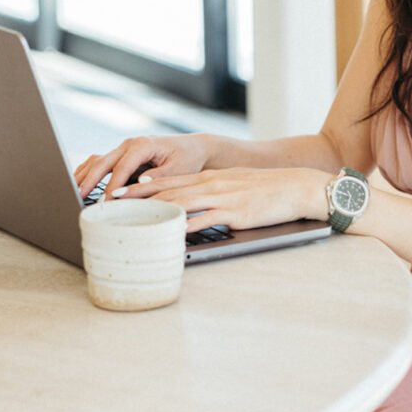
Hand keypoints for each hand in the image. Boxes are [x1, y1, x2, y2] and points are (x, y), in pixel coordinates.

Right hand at [74, 134, 208, 200]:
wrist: (192, 148)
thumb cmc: (186, 159)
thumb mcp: (177, 169)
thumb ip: (158, 177)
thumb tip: (139, 183)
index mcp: (142, 144)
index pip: (122, 167)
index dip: (112, 185)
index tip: (105, 202)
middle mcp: (129, 144)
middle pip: (102, 162)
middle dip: (89, 180)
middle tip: (77, 196)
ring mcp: (123, 149)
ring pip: (97, 160)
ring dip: (84, 175)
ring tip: (71, 191)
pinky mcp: (122, 156)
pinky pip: (100, 162)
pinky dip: (88, 172)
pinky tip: (79, 184)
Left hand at [105, 166, 329, 234]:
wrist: (297, 186)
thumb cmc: (268, 189)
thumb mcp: (235, 185)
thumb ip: (213, 192)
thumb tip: (192, 205)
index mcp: (210, 178)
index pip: (168, 180)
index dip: (141, 186)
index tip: (119, 192)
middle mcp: (212, 184)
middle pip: (168, 190)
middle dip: (138, 199)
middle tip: (113, 205)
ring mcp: (223, 198)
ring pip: (181, 203)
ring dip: (155, 211)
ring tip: (133, 219)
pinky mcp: (235, 213)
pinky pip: (206, 220)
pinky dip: (186, 227)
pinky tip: (171, 233)